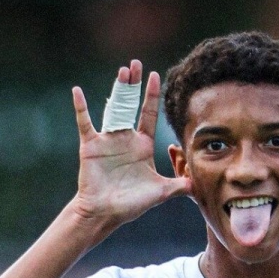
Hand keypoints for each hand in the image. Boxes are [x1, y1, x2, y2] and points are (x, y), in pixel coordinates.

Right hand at [70, 60, 190, 230]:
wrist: (105, 214)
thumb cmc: (131, 204)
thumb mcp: (160, 192)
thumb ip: (180, 185)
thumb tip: (201, 184)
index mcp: (142, 145)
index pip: (149, 115)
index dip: (152, 96)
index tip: (157, 76)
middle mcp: (126, 138)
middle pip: (131, 105)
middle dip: (135, 85)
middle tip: (137, 64)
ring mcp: (107, 140)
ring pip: (112, 108)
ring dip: (117, 90)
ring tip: (122, 71)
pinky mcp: (91, 146)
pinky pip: (85, 123)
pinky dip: (81, 108)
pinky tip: (77, 91)